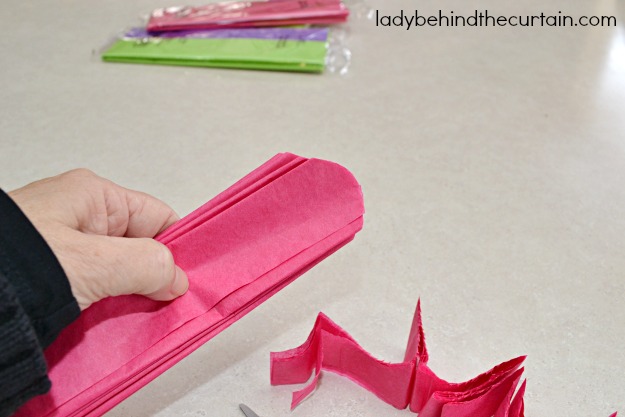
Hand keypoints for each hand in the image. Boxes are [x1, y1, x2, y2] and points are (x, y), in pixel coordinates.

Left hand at [9, 169, 188, 309]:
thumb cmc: (20, 266)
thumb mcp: (96, 263)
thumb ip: (149, 265)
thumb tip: (178, 278)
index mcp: (94, 195)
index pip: (157, 216)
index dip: (178, 247)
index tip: (190, 280)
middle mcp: (80, 215)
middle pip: (138, 244)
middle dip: (154, 276)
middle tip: (166, 304)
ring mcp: (65, 244)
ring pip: (117, 268)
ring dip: (129, 293)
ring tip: (139, 316)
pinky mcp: (52, 271)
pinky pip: (94, 284)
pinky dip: (106, 303)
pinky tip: (112, 320)